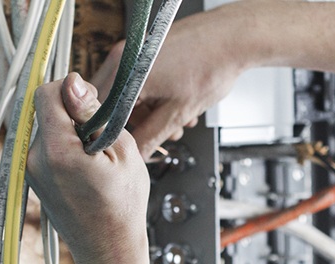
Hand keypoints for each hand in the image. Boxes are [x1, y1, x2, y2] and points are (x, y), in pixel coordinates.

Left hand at [28, 74, 150, 263]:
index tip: (92, 103)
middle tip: (101, 137)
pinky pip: (48, 148)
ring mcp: (31, 171)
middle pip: (46, 110)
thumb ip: (93, 113)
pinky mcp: (34, 178)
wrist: (108, 249)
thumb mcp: (121, 150)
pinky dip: (66, 148)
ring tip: (95, 159)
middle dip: (73, 114)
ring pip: (48, 128)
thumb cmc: (122, 206)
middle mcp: (35, 159)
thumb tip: (73, 83)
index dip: (70, 90)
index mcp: (56, 150)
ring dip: (71, 132)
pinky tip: (86, 169)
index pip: (46, 94)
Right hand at [91, 4, 250, 158]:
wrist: (234, 38)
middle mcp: (124, 57)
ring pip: (129, 94)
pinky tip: (178, 104)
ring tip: (177, 121)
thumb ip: (150, 138)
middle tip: (160, 136)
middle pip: (113, 104)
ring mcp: (135, 52)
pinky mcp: (147, 51)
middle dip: (138, 124)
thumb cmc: (211, 65)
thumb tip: (135, 155)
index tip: (125, 147)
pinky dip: (156, 96)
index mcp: (124, 72)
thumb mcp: (177, 113)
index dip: (112, 135)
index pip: (100, 113)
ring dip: (151, 112)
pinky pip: (141, 81)